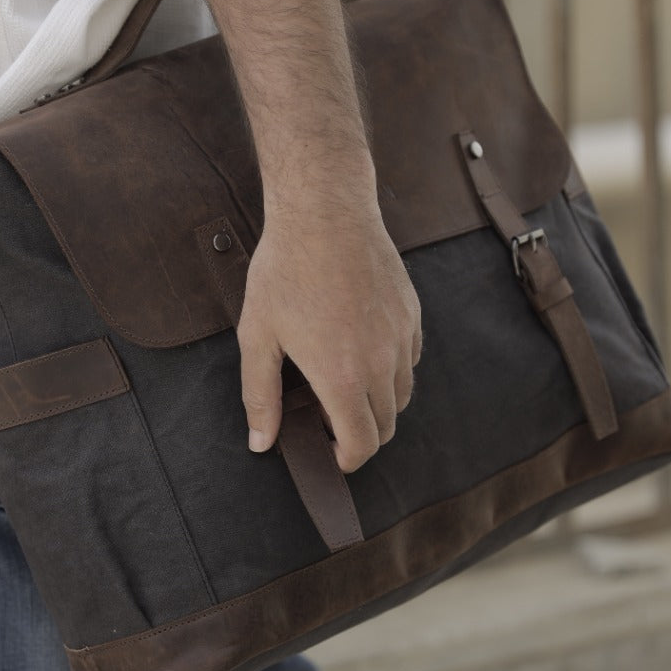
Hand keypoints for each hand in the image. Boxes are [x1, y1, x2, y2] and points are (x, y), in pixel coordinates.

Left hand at [238, 196, 422, 472]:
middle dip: (361, 435)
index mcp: (342, 376)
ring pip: (402, 394)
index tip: (330, 454)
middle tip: (329, 420)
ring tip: (344, 384)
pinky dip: (392, 369)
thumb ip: (260, 395)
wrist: (324, 211)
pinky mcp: (412, 313)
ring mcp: (401, 337)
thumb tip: (262, 442)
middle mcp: (381, 363)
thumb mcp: (258, 335)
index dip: (346, 459)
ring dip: (378, 404)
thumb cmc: (286, 270)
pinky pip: (410, 359)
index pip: (362, 444)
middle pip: (387, 426)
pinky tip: (361, 349)